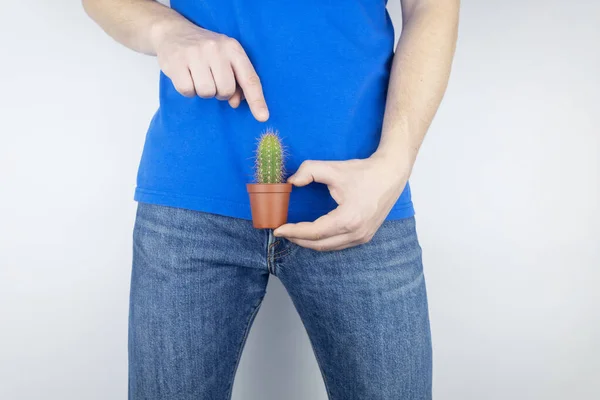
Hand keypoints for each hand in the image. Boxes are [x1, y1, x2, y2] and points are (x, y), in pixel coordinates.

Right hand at [151, 20, 268, 120]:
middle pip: (226, 90)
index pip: (249, 78)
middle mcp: (216, 48)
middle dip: (220, 93)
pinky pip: (187, 90)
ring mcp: (195, 54)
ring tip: (198, 77)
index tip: (263, 117)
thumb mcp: (226, 60)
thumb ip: (236, 81)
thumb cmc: (206, 52)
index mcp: (233, 48)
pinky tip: (186, 76)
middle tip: (213, 80)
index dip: (257, 100)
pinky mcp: (176, 61)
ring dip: (203, 92)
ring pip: (207, 92)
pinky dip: (188, 90)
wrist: (173, 32)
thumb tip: (235, 102)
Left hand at [273, 155, 409, 250]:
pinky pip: (338, 245)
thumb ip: (308, 171)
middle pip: (319, 244)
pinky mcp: (365, 236)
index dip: (294, 231)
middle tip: (282, 231)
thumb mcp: (333, 168)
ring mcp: (362, 237)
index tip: (278, 228)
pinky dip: (323, 242)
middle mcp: (356, 233)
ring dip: (309, 242)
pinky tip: (313, 234)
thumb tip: (291, 181)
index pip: (314, 232)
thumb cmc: (364, 172)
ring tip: (294, 233)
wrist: (391, 174)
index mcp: (348, 219)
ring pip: (329, 247)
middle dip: (298, 239)